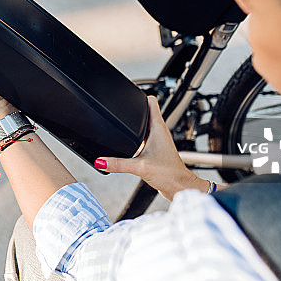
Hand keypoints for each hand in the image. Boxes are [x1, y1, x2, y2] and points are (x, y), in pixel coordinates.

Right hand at [94, 96, 208, 199]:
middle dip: (134, 107)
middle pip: (146, 110)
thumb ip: (118, 164)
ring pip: (145, 123)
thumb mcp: (140, 167)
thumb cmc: (169, 174)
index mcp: (158, 128)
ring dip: (136, 121)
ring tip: (123, 121)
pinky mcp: (156, 149)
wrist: (179, 187)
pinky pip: (144, 135)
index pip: (151, 101)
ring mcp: (158, 140)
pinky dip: (136, 134)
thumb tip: (100, 160)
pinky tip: (129, 142)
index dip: (140, 94)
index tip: (128, 92)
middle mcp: (159, 131)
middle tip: (120, 106)